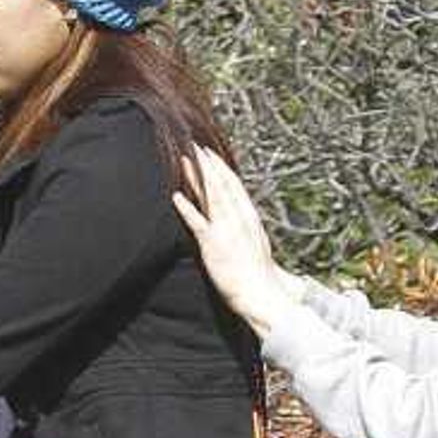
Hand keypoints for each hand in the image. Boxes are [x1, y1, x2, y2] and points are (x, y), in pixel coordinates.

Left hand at [170, 148, 298, 335]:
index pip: (233, 184)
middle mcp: (238, 217)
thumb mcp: (256, 241)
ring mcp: (226, 229)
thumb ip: (245, 225)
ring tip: (185, 160)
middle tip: (195, 146)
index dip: (220, 167)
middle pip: (221, 184)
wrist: (261, 291)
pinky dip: (186, 208)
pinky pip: (198, 222)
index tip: (209, 153)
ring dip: (197, 176)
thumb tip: (237, 214)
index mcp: (249, 215)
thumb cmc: (258, 271)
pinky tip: (176, 196)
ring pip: (210, 196)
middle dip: (208, 164)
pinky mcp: (213, 244)